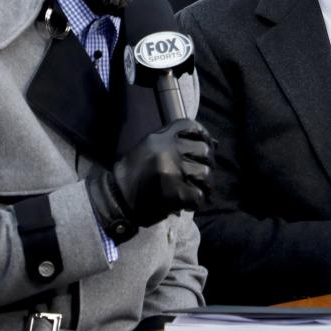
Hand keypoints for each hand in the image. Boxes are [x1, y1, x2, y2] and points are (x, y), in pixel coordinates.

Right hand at [87, 119, 213, 241]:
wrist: (117, 199)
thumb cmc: (134, 175)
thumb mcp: (150, 149)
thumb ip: (177, 144)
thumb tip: (214, 143)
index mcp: (160, 137)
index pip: (191, 126)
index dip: (204, 136)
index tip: (206, 147)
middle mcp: (167, 150)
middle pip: (204, 151)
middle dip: (207, 165)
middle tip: (200, 177)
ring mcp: (171, 170)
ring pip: (205, 174)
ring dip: (205, 186)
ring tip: (197, 192)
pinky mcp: (174, 192)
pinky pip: (198, 195)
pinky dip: (197, 202)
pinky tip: (188, 204)